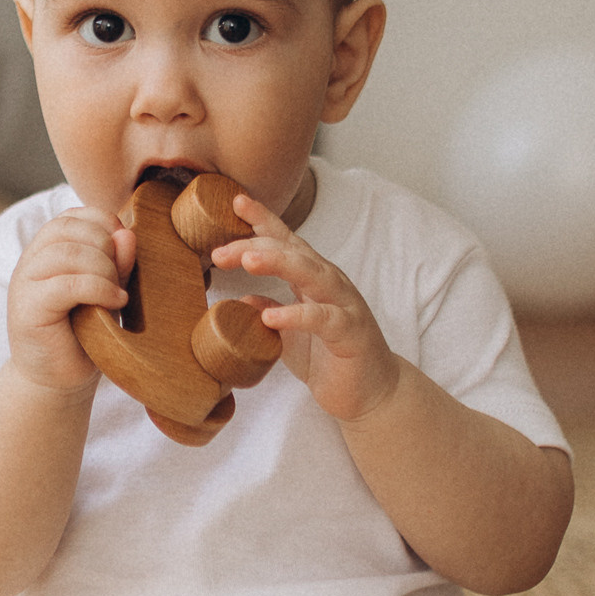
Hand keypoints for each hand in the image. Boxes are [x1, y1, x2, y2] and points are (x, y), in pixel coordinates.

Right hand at [6, 207, 131, 405]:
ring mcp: (24, 283)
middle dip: (106, 247)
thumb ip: (117, 262)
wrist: (59, 381)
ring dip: (103, 269)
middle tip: (121, 278)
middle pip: (70, 229)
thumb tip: (127, 233)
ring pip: (67, 253)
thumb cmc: (86, 334)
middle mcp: (30, 260)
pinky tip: (115, 302)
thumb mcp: (107, 290)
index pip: (73, 215)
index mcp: (47, 249)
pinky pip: (66, 284)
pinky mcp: (27, 309)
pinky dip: (98, 289)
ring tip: (118, 294)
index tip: (125, 251)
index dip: (104, 223)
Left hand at [206, 198, 401, 428]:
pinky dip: (297, 315)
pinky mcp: (351, 333)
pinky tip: (271, 316)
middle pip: (293, 252)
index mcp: (314, 279)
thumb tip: (241, 299)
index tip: (236, 201)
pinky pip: (323, 319)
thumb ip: (270, 312)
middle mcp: (331, 284)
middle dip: (256, 245)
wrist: (373, 394)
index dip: (263, 220)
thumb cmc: (331, 359)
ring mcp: (344, 306)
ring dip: (279, 263)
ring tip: (247, 262)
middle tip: (220, 251)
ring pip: (312, 274)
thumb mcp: (290, 335)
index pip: (286, 242)